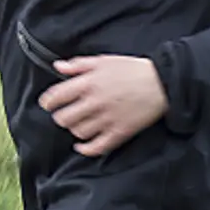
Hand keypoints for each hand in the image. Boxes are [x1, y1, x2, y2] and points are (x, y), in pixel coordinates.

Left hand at [39, 55, 167, 156]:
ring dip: (75, 129)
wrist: (162, 83)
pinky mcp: (119, 132)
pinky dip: (85, 149)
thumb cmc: (132, 69)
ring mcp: (107, 119)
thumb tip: (58, 67)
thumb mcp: (103, 60)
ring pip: (79, 132)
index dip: (48, 102)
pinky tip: (81, 146)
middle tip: (64, 115)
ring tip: (79, 124)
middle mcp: (95, 102)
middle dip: (61, 117)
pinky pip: (96, 147)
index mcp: (89, 83)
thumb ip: (78, 65)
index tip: (48, 104)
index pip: (57, 96)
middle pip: (64, 118)